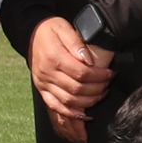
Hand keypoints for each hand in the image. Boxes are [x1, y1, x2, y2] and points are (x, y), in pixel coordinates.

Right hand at [29, 17, 113, 142]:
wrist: (30, 35)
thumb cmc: (50, 30)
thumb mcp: (64, 28)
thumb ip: (76, 43)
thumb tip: (88, 60)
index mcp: (54, 58)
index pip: (82, 73)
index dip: (99, 76)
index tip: (111, 73)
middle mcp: (47, 73)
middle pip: (77, 89)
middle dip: (98, 89)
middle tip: (108, 83)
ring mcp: (43, 84)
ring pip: (69, 101)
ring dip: (89, 101)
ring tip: (101, 94)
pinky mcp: (42, 90)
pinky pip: (56, 106)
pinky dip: (71, 113)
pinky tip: (84, 114)